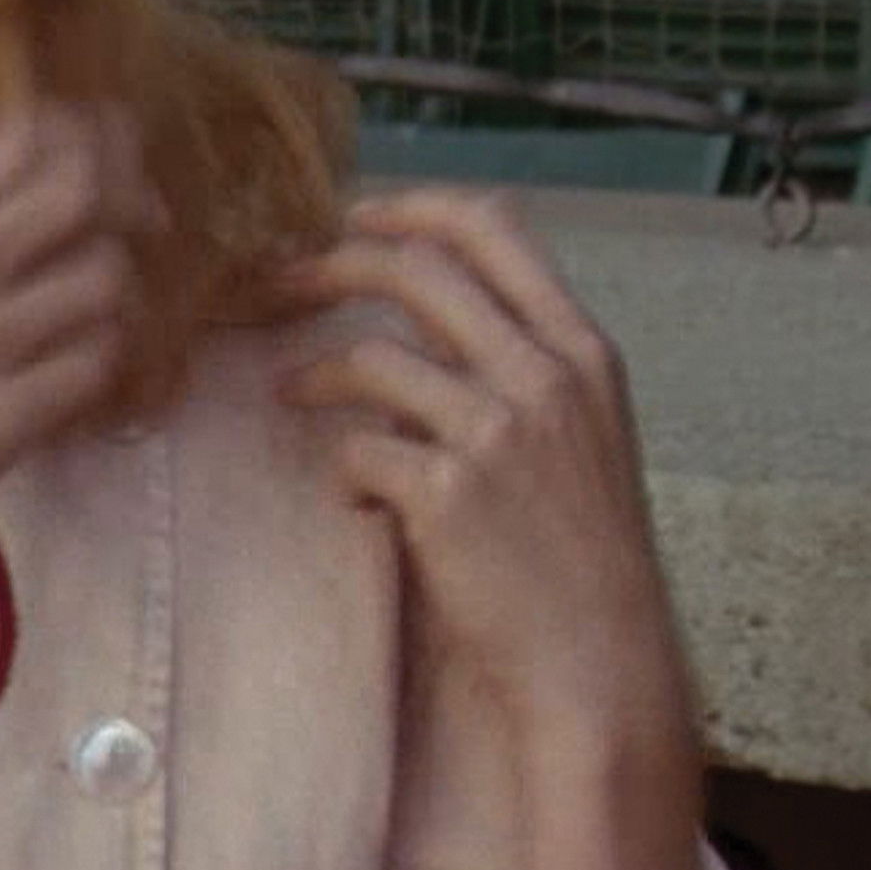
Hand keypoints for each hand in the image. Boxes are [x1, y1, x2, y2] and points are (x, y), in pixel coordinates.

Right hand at [0, 107, 160, 625]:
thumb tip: (39, 180)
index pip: (22, 138)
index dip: (88, 133)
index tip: (110, 148)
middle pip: (82, 189)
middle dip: (129, 195)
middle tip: (143, 218)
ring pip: (105, 275)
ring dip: (111, 292)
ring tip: (82, 313)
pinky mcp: (5, 418)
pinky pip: (98, 360)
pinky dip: (94, 361)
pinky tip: (63, 372)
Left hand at [279, 191, 692, 728]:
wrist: (601, 662)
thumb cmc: (579, 557)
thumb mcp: (577, 441)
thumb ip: (514, 372)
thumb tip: (412, 328)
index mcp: (585, 352)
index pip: (494, 227)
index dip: (409, 207)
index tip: (350, 217)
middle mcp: (548, 377)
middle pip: (414, 269)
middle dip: (324, 266)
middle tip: (268, 287)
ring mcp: (499, 433)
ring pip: (369, 358)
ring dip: (312, 374)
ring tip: (290, 395)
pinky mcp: (449, 495)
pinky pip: (356, 452)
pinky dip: (343, 473)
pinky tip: (359, 502)